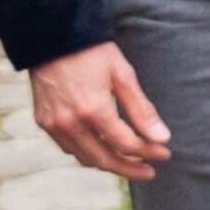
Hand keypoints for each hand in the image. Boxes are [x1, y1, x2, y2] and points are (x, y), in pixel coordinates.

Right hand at [33, 44, 171, 179]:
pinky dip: (88, 152)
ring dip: (109, 163)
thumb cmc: (93, 53)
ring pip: (84, 157)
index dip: (148, 152)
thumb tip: (162, 137)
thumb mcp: (123, 75)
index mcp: (93, 110)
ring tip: (131, 162)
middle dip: (129, 168)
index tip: (165, 154)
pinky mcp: (44, 123)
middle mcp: (70, 123)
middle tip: (150, 170)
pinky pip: (68, 147)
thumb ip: (142, 109)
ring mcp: (54, 125)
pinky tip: (104, 148)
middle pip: (104, 158)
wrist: (53, 39)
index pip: (126, 143)